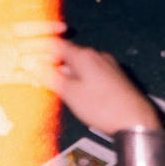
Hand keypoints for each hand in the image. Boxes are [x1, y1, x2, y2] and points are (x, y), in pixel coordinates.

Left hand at [0, 21, 66, 91]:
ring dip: (47, 63)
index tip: (63, 28)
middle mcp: (7, 45)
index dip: (46, 27)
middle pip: (35, 46)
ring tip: (64, 67)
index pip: (29, 28)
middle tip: (69, 51)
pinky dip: (34, 79)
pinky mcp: (1, 77)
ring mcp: (6, 61)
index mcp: (1, 30)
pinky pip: (22, 78)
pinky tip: (46, 80)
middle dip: (52, 47)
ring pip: (32, 61)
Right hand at [33, 39, 159, 134]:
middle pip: (68, 55)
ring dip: (67, 74)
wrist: (136, 121)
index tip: (28, 57)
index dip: (40, 50)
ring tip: (59, 89)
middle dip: (53, 65)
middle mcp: (98, 56)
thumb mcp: (70, 93)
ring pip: (80, 65)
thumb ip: (51, 77)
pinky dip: (81, 80)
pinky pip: (92, 73)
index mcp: (84, 56)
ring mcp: (108, 66)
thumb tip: (34, 65)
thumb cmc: (104, 108)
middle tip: (40, 78)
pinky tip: (79, 94)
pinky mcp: (116, 78)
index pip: (56, 45)